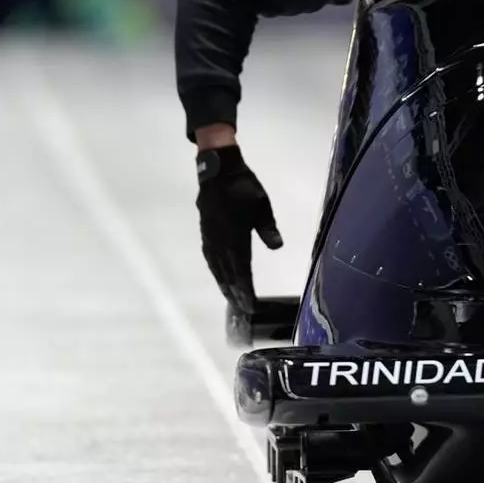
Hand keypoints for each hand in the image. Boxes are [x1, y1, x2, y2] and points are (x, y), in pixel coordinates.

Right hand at [195, 144, 282, 312]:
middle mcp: (219, 241)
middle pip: (227, 274)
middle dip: (236, 293)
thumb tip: (277, 246)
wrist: (218, 171)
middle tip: (244, 311)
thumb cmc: (243, 186)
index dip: (245, 289)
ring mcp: (210, 238)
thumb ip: (268, 227)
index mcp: (233, 235)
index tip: (252, 304)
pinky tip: (221, 279)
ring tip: (233, 301)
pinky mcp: (206, 234)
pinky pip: (211, 260)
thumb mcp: (261, 204)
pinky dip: (217, 273)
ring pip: (217, 268)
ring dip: (225, 286)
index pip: (240, 269)